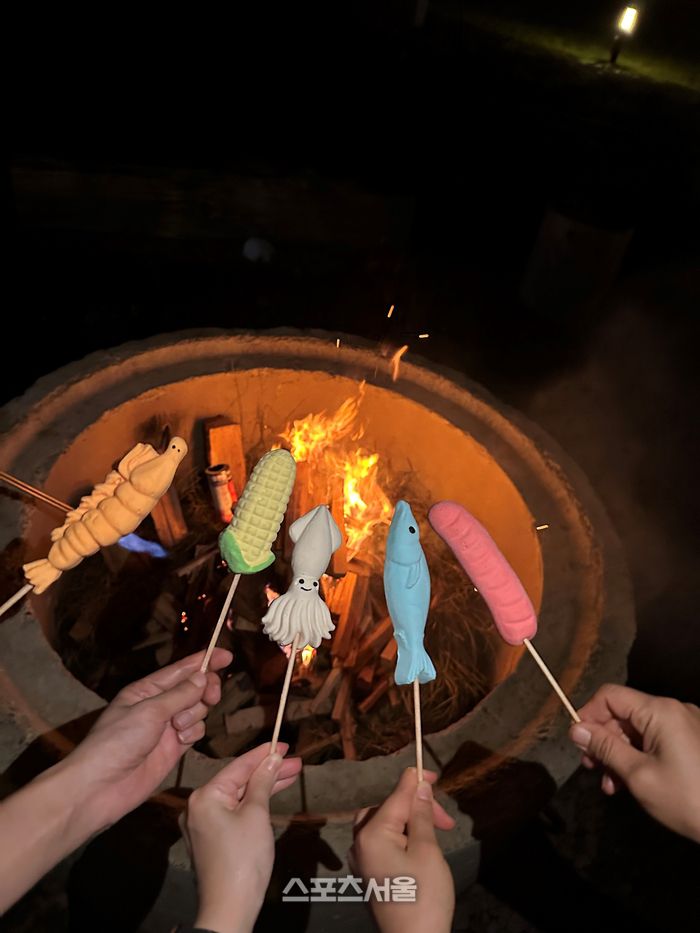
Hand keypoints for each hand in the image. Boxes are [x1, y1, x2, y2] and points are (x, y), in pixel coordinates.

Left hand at [0, 648, 230, 912]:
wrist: (101, 788)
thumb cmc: (117, 742)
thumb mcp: (149, 711)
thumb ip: (180, 694)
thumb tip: (203, 676)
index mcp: (146, 690)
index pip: (180, 670)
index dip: (204, 661)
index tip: (227, 655)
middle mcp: (158, 705)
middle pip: (194, 688)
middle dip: (204, 690)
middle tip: (211, 697)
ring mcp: (167, 728)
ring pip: (197, 710)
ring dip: (194, 714)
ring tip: (178, 728)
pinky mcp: (174, 749)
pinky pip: (196, 730)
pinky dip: (193, 732)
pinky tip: (182, 740)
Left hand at [183, 742, 301, 932]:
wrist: (229, 908)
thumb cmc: (243, 858)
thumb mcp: (257, 814)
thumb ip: (263, 782)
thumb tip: (272, 759)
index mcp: (204, 797)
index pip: (238, 767)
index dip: (263, 754)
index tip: (284, 744)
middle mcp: (198, 807)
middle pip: (238, 781)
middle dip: (268, 771)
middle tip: (295, 761)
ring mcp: (203, 825)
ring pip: (238, 797)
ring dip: (263, 787)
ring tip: (291, 774)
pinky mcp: (211, 839)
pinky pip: (234, 812)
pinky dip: (253, 804)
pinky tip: (271, 795)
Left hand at [349, 768, 455, 932]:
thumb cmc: (423, 896)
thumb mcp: (427, 851)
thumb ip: (421, 815)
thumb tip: (419, 785)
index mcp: (371, 834)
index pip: (396, 797)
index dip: (416, 782)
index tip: (433, 773)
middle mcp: (360, 843)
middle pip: (388, 809)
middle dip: (416, 807)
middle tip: (445, 820)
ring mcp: (362, 860)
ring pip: (384, 824)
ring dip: (410, 821)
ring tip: (436, 832)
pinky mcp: (369, 874)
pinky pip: (381, 842)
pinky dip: (400, 836)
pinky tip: (419, 844)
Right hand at [569, 683, 699, 841]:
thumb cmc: (686, 799)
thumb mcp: (638, 776)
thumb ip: (605, 748)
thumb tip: (576, 729)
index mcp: (660, 711)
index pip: (610, 695)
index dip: (588, 714)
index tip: (578, 743)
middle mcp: (674, 710)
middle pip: (624, 714)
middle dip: (604, 740)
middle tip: (592, 769)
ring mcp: (687, 725)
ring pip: (639, 730)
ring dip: (620, 753)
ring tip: (612, 786)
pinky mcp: (694, 741)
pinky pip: (657, 740)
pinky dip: (640, 756)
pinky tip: (632, 783)